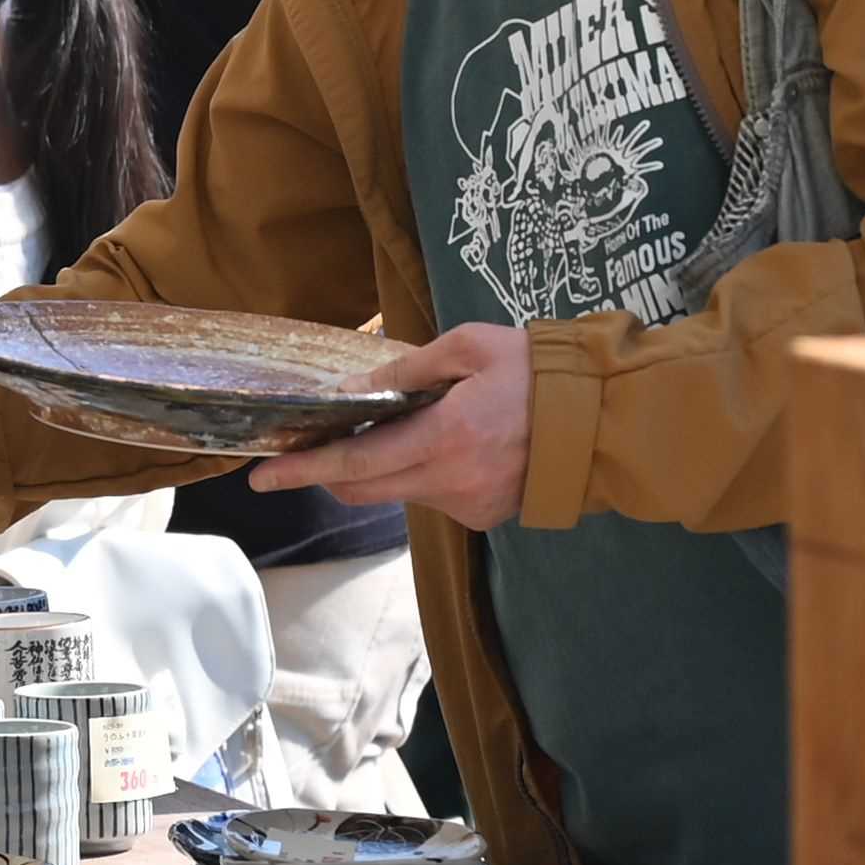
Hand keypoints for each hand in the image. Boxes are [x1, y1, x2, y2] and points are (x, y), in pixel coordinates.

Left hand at [248, 322, 534, 528]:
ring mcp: (468, 506)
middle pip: (364, 489)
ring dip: (381, 466)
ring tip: (405, 425)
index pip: (355, 461)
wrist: (602, 420)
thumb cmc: (535, 371)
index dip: (303, 469)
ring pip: (398, 492)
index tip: (262, 476)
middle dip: (325, 473)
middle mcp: (451, 482)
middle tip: (298, 453)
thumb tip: (352, 390)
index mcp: (445, 437)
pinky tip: (448, 444)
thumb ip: (407, 369)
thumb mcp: (469, 347)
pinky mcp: (483, 517)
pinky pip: (432, 496)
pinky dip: (420, 473)